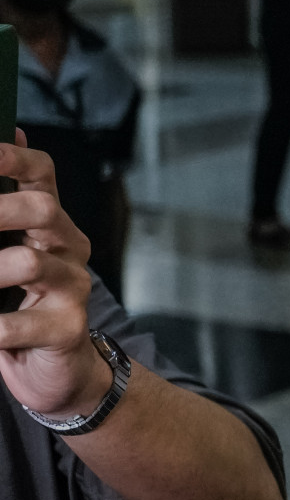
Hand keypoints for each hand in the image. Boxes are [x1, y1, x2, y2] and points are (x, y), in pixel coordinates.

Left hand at [0, 133, 110, 419]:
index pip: (42, 174)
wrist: (59, 370)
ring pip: (29, 262)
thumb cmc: (22, 305)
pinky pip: (15, 325)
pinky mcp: (67, 329)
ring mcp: (73, 289)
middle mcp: (68, 249)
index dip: (11, 157)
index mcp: (51, 224)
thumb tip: (9, 129)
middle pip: (41, 208)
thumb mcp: (8, 250)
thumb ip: (4, 207)